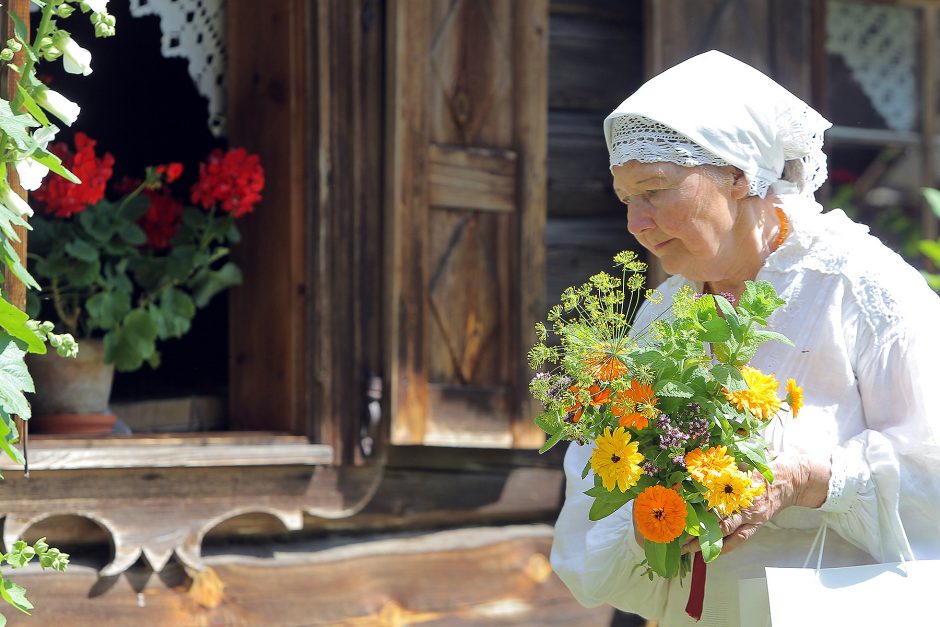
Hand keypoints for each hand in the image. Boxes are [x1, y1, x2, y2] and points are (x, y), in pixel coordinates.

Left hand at [680, 453, 830, 554]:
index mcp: (742, 491)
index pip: (718, 506)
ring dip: (710, 545)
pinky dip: (727, 547)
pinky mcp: (757, 524)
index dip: (701, 514)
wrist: (790, 480)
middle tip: (682, 542)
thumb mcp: (743, 464)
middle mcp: (747, 508)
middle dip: (701, 535)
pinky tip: (713, 553)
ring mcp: (753, 519)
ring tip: (691, 551)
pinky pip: (741, 539)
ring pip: (730, 537)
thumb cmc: (763, 469)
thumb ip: (724, 468)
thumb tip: (700, 465)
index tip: (684, 518)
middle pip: (721, 525)